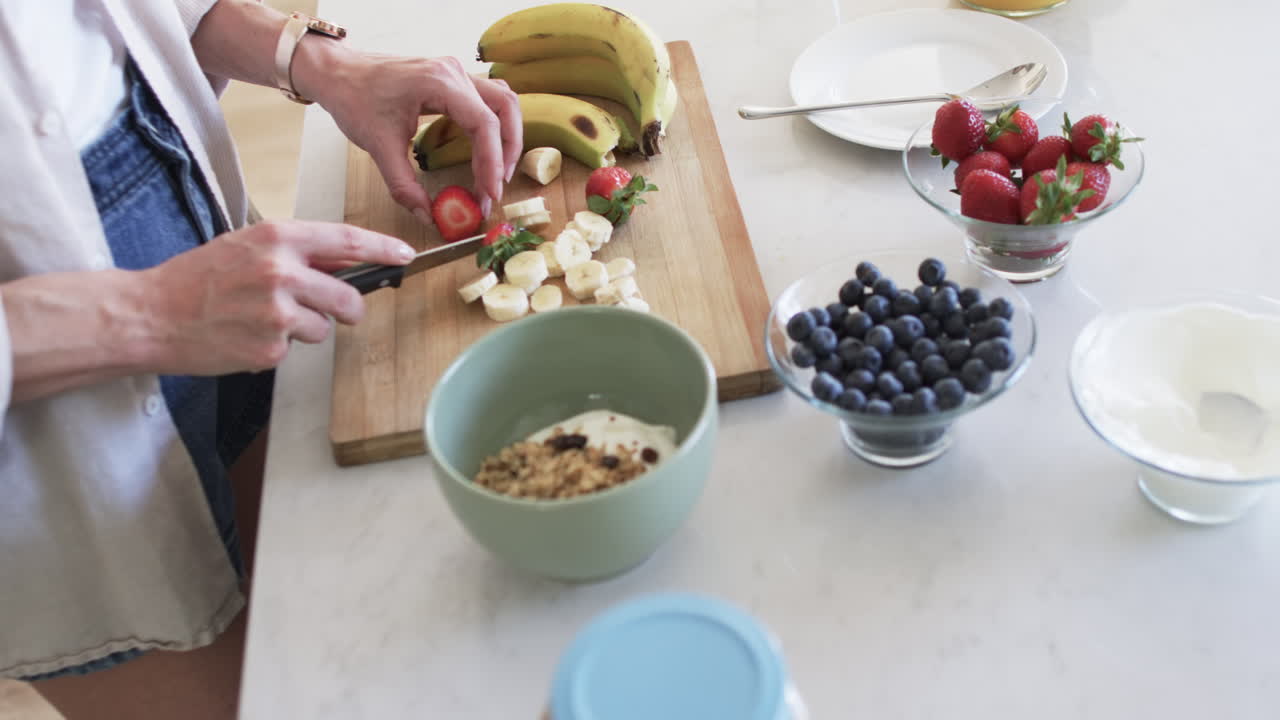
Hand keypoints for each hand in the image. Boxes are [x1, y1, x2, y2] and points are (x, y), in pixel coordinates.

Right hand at [142, 220, 412, 373]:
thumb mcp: (248, 246)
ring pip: (324, 328)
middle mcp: (281, 271)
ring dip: (305, 329)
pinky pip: (295, 349)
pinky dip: (278, 347)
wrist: (152, 314)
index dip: (384, 249)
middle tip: (335, 311)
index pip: (348, 240)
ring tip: (263, 319)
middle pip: (350, 298)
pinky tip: (247, 336)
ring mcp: (277, 312)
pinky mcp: (270, 347)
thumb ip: (299, 252)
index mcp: (277, 238)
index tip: (406, 254)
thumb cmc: (199, 279)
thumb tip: (350, 260)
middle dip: (350, 310)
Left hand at [294, 41, 521, 218]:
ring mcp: (456, 72)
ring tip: (500, 171)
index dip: (493, 162)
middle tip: (496, 188)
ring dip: (508, 136)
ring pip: (504, 101)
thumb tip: (427, 215)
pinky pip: (489, 99)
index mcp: (439, 83)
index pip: (484, 124)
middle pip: (504, 109)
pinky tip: (489, 148)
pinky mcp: (452, 79)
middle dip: (507, 152)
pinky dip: (496, 124)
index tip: (489, 194)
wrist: (338, 72)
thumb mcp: (378, 147)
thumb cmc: (354, 99)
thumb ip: (404, 185)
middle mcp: (454, 72)